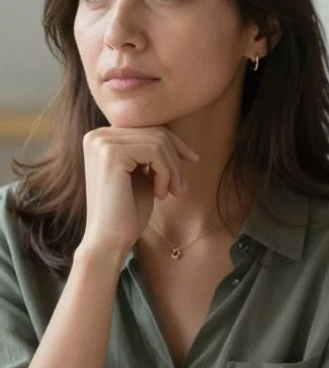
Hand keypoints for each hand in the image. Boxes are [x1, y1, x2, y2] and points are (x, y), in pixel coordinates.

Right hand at [80, 127, 197, 256]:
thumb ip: (151, 150)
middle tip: (181, 186)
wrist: (109, 239)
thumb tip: (173, 133)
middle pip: (156, 132)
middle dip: (176, 158)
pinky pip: (155, 152)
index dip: (175, 144)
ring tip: (174, 192)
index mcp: (101, 137)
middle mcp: (97, 135)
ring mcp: (101, 143)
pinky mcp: (110, 154)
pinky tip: (161, 195)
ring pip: (159, 142)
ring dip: (173, 169)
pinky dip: (166, 174)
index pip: (149, 128)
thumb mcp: (142, 173)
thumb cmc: (128, 209)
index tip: (192, 160)